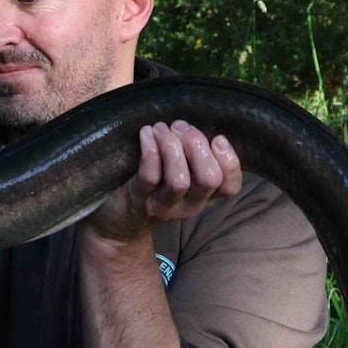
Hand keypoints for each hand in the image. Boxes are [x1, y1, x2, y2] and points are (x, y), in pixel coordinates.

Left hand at [82, 120, 241, 244]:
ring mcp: (163, 206)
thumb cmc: (154, 188)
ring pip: (179, 180)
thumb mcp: (181, 177)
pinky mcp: (139, 200)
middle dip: (197, 144)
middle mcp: (189, 205)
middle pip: (209, 179)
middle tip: (180, 127)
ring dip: (172, 146)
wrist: (117, 221)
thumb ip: (195, 158)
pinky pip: (150, 174)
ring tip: (161, 129)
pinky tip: (146, 133)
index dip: (230, 161)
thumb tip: (196, 126)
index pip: (230, 186)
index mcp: (204, 197)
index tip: (217, 138)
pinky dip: (150, 149)